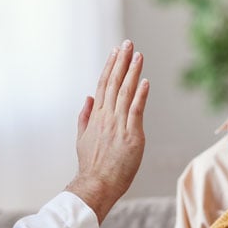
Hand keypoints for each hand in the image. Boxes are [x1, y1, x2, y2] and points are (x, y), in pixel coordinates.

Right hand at [66, 40, 148, 222]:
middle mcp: (106, 117)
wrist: (95, 184)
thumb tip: (88, 98)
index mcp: (95, 116)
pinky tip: (145, 81)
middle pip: (114, 83)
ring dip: (132, 72)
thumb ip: (85, 116)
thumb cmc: (91, 165)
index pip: (103, 85)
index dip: (110, 67)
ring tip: (138, 55)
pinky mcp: (131, 135)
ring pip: (125, 92)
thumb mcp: (82, 138)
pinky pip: (136, 110)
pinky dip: (140, 94)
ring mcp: (118, 125)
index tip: (116, 52)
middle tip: (127, 43)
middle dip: (121, 62)